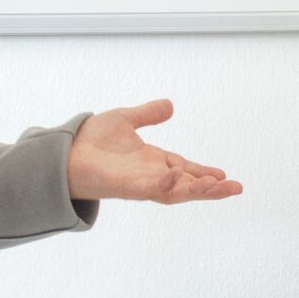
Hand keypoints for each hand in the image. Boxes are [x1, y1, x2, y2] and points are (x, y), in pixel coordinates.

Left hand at [67, 99, 243, 203]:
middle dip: (212, 188)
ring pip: (176, 191)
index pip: (186, 169)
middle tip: (236, 188)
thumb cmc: (89, 142)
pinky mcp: (126, 187)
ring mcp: (140, 183)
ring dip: (198, 191)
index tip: (224, 176)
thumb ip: (147, 114)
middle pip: (188, 185)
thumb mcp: (125, 120)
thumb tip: (169, 105)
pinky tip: (179, 175)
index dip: (205, 173)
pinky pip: (151, 188)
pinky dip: (166, 183)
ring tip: (220, 187)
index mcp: (153, 162)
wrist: (62, 153)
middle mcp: (150, 176)